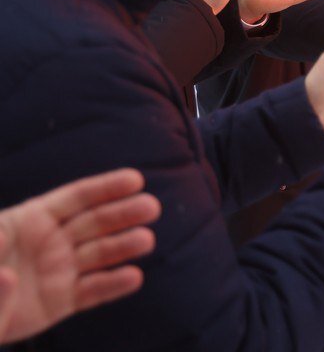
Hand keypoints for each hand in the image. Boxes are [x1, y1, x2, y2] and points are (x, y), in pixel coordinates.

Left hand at [0, 169, 159, 343]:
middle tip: (151, 207)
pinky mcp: (60, 302)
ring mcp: (58, 272)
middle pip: (94, 222)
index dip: (106, 187)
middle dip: (123, 213)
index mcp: (30, 220)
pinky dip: (113, 286)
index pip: (75, 198)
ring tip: (146, 241)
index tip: (135, 179)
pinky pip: (91, 292)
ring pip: (98, 255)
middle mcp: (51, 242)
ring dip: (124, 246)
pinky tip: (133, 277)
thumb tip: (8, 262)